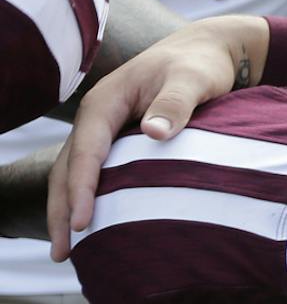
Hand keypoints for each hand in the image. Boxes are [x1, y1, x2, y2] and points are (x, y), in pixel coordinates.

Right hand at [48, 16, 266, 257]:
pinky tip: (91, 227)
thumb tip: (155, 132)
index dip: (81, 189)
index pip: (86, 151)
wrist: (208, 50)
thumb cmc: (201, 64)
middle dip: (61, 209)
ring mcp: (105, 129)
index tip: (81, 224)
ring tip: (66, 251)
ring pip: (74, 173)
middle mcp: (97, 117)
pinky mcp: (118, 140)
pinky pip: (94, 173)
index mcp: (106, 103)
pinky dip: (86, 199)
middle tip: (63, 253)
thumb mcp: (193, 78)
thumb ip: (176, 103)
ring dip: (66, 209)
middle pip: (68, 168)